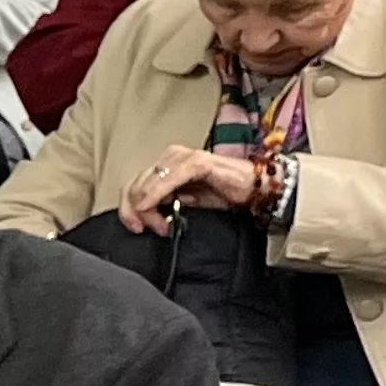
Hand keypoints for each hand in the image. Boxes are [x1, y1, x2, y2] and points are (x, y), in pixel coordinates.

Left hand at [125, 145, 265, 233]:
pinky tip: (151, 207)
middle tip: (153, 228)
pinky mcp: (198, 162)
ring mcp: (184, 157)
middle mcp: (172, 156)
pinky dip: (155, 194)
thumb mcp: (187, 201)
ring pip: (147, 182)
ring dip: (148, 208)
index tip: (134, 227)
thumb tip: (142, 213)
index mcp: (168, 164)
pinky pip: (168, 179)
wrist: (257, 189)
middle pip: (136, 184)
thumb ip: (165, 201)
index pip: (134, 184)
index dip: (128, 207)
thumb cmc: (226, 193)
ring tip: (160, 224)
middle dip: (138, 212)